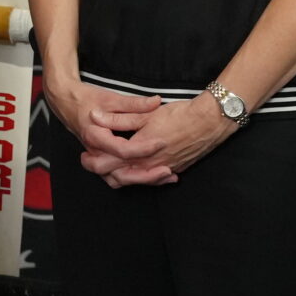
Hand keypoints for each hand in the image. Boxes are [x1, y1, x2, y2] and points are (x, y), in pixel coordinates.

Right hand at [43, 75, 167, 185]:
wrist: (66, 101)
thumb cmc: (87, 99)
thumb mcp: (111, 98)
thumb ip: (134, 103)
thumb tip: (156, 101)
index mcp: (96, 136)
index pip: (122, 150)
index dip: (144, 148)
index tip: (162, 143)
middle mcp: (94, 151)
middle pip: (119, 174)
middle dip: (144, 175)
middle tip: (167, 170)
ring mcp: (96, 158)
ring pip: (116, 180)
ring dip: (140, 181)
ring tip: (165, 176)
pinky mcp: (100, 160)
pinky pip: (115, 177)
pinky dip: (132, 179)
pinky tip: (153, 176)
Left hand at [97, 92, 235, 187]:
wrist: (210, 122)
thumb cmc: (179, 115)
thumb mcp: (145, 114)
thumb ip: (119, 118)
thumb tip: (95, 116)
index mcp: (140, 151)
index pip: (110, 162)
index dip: (95, 160)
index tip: (86, 155)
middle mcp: (151, 165)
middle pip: (120, 177)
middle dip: (103, 172)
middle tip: (91, 163)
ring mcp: (164, 169)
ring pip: (137, 180)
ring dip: (122, 175)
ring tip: (111, 166)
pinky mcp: (176, 168)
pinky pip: (154, 179)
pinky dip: (142, 177)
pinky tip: (138, 170)